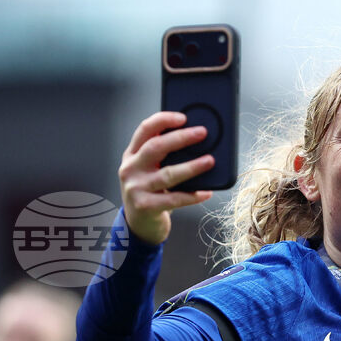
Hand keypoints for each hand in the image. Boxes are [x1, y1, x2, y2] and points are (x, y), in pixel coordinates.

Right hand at [118, 112, 214, 244]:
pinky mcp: (145, 206)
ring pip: (167, 174)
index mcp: (132, 154)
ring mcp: (136, 188)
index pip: (145, 130)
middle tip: (202, 133)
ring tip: (209, 161)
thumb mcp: (148, 169)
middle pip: (155, 147)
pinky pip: (174, 199)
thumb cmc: (149, 190)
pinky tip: (206, 192)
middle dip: (181, 138)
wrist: (138, 223)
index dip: (163, 120)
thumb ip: (163, 154)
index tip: (183, 117)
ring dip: (191, 167)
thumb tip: (195, 138)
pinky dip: (192, 196)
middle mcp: (131, 168)